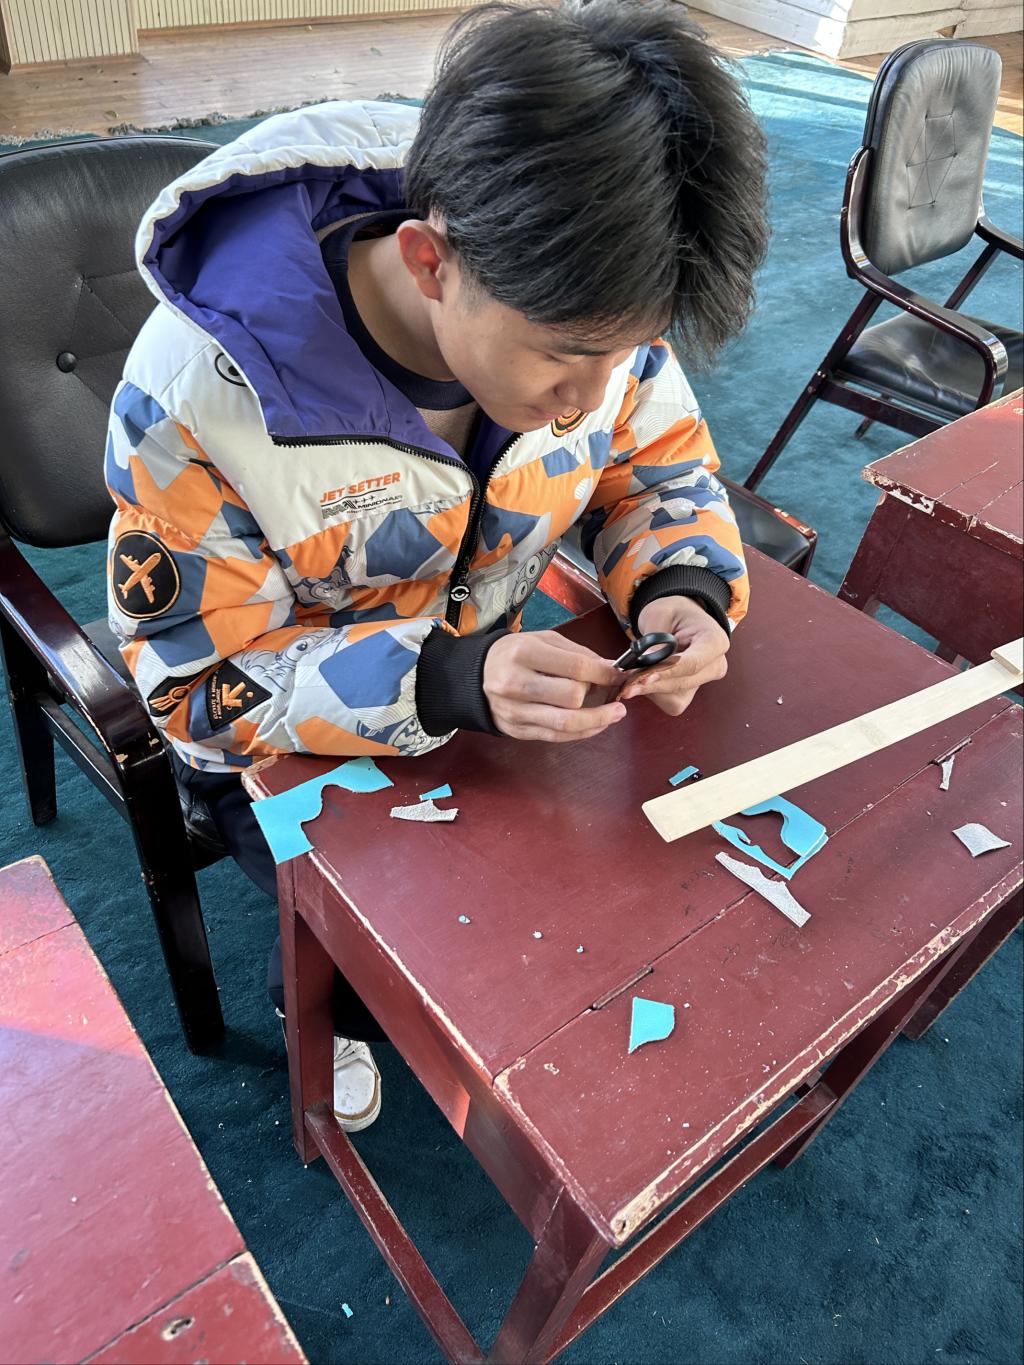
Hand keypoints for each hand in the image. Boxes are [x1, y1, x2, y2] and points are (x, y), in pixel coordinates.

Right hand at [483, 631, 625, 741]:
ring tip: (616, 713)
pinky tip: (597, 724)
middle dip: (595, 693)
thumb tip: (610, 669)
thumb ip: (577, 654)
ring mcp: (514, 711)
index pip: (575, 668)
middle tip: (606, 689)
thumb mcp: (543, 640)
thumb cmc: (515, 654)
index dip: (604, 673)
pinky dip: (582, 732)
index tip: (618, 675)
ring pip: (566, 723)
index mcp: (524, 654)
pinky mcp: (517, 730)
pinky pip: (557, 736)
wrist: (477, 674)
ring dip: (598, 720)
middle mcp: (515, 683)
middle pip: (572, 697)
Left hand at [618, 596, 729, 716]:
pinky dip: (651, 694)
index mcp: (715, 642)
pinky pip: (669, 702)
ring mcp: (703, 682)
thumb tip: (645, 665)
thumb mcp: (660, 615)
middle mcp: (715, 666)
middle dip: (650, 684)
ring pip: (674, 697)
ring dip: (648, 689)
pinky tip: (642, 680)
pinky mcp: (690, 694)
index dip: (667, 672)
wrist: (677, 620)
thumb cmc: (672, 613)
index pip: (693, 663)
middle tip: (624, 682)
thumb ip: (655, 642)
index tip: (644, 677)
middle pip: (682, 683)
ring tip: (629, 677)